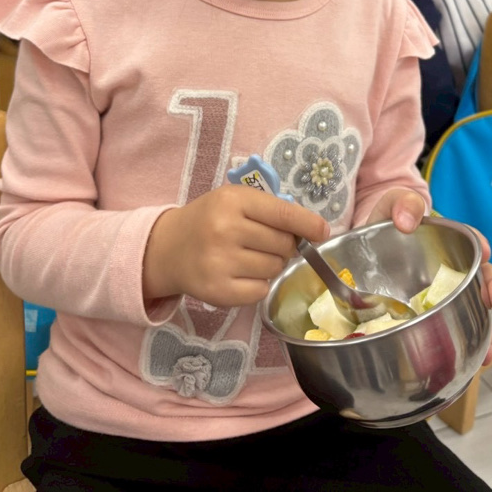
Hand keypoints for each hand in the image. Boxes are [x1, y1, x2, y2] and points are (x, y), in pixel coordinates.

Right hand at [143, 185, 329, 308]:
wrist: (168, 248)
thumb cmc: (209, 219)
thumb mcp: (233, 200)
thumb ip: (269, 209)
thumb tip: (313, 230)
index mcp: (232, 201)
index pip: (283, 214)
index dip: (308, 224)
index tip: (323, 232)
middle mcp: (226, 230)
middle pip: (283, 244)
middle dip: (285, 245)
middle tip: (266, 242)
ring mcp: (220, 262)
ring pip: (274, 268)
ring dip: (271, 265)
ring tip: (249, 257)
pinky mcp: (218, 292)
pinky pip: (261, 291)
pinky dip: (259, 285)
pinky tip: (241, 274)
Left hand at [366, 193, 491, 365]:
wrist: (359, 253)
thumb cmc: (384, 225)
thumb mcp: (391, 205)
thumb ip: (402, 203)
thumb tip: (408, 221)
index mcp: (447, 240)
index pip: (471, 241)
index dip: (481, 246)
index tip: (486, 253)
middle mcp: (452, 269)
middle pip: (481, 277)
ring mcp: (443, 295)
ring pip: (473, 310)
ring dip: (486, 329)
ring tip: (489, 349)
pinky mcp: (431, 316)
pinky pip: (453, 331)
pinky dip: (466, 347)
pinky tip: (475, 363)